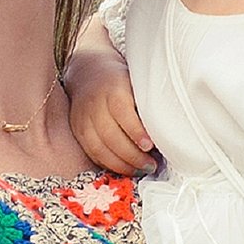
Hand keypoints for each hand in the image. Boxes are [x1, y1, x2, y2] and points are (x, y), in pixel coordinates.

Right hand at [62, 47, 155, 176]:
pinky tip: (125, 168)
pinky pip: (91, 152)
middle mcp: (94, 105)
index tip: (150, 146)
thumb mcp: (137, 84)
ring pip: (99, 148)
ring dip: (121, 164)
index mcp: (113, 90)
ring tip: (141, 170)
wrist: (89, 73)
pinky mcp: (77, 130)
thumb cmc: (122, 82)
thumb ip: (147, 104)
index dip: (136, 133)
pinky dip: (108, 164)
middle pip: (110, 136)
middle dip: (132, 156)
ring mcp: (82, 119)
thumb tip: (166, 131)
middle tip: (151, 165)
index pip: (123, 114)